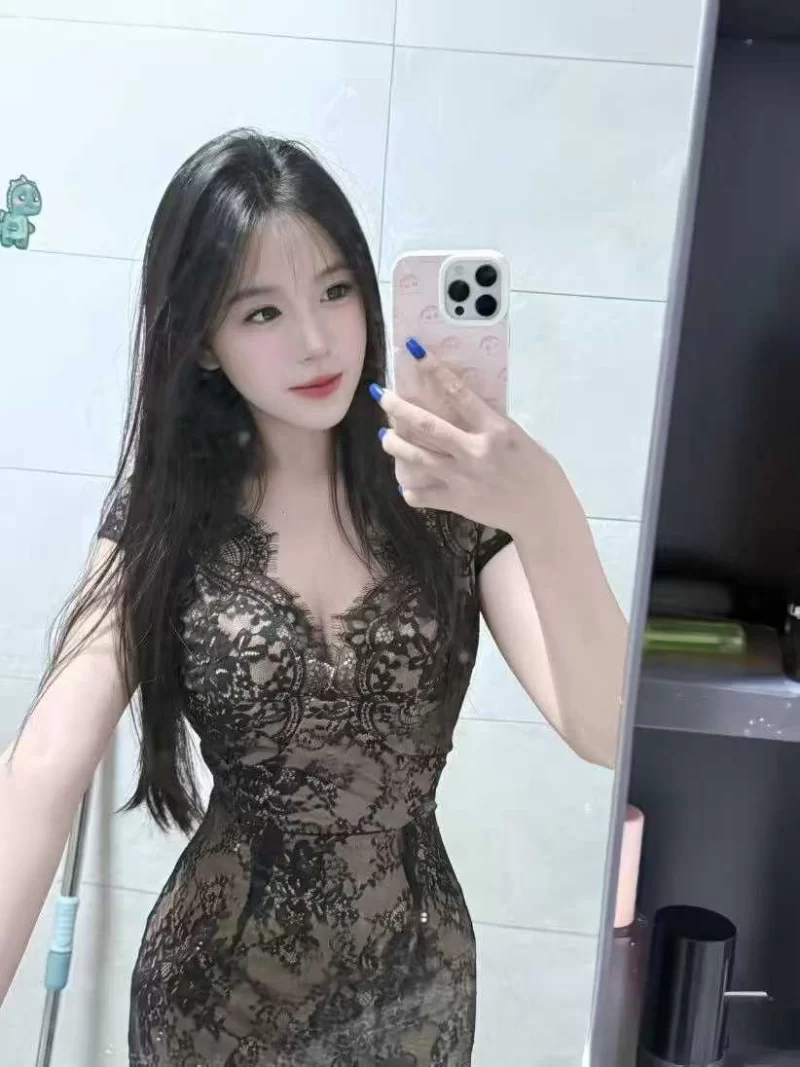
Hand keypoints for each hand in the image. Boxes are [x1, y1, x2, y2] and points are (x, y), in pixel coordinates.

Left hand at [370, 338, 557, 534]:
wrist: (541, 509)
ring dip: (395, 445)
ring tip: (385, 437)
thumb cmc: (533, 467)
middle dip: (398, 408)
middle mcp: (475, 451)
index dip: (433, 369)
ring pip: (416, 458)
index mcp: (494, 429)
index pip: (458, 392)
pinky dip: (409, 489)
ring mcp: (462, 478)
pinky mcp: (456, 502)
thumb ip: (486, 422)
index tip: (413, 351)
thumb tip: (456, 405)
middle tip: (380, 396)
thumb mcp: (514, 435)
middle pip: (426, 426)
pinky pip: (422, 495)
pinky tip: (404, 483)